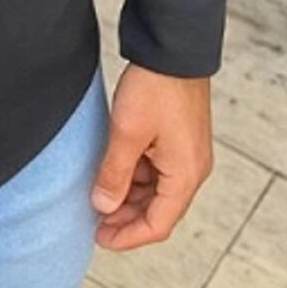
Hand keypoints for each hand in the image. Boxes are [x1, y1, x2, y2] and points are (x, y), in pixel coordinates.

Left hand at [90, 63, 212, 249]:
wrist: (173, 49)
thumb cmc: (156, 88)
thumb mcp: (126, 135)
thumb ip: (114, 175)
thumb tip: (103, 208)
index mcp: (185, 175)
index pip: (158, 225)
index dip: (127, 237)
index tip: (99, 238)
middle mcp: (192, 170)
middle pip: (159, 211)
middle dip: (126, 219)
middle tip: (94, 220)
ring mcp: (187, 155)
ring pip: (156, 192)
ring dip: (129, 198)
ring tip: (99, 196)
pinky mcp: (179, 141)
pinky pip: (157, 172)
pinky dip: (135, 178)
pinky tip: (113, 173)